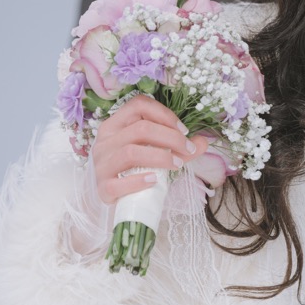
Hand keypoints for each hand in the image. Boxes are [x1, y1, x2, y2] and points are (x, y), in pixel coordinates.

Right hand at [91, 97, 207, 205]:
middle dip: (171, 137)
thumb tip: (202, 142)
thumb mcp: (154, 153)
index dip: (164, 114)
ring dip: (160, 157)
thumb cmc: (135, 170)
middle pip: (140, 129)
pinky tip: (155, 181)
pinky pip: (118, 183)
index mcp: (115, 125)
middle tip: (188, 149)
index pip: (138, 105)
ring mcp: (101, 164)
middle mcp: (105, 141)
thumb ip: (177, 147)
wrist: (118, 199)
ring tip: (178, 164)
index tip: (184, 130)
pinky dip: (139, 181)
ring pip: (131, 152)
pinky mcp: (102, 188)